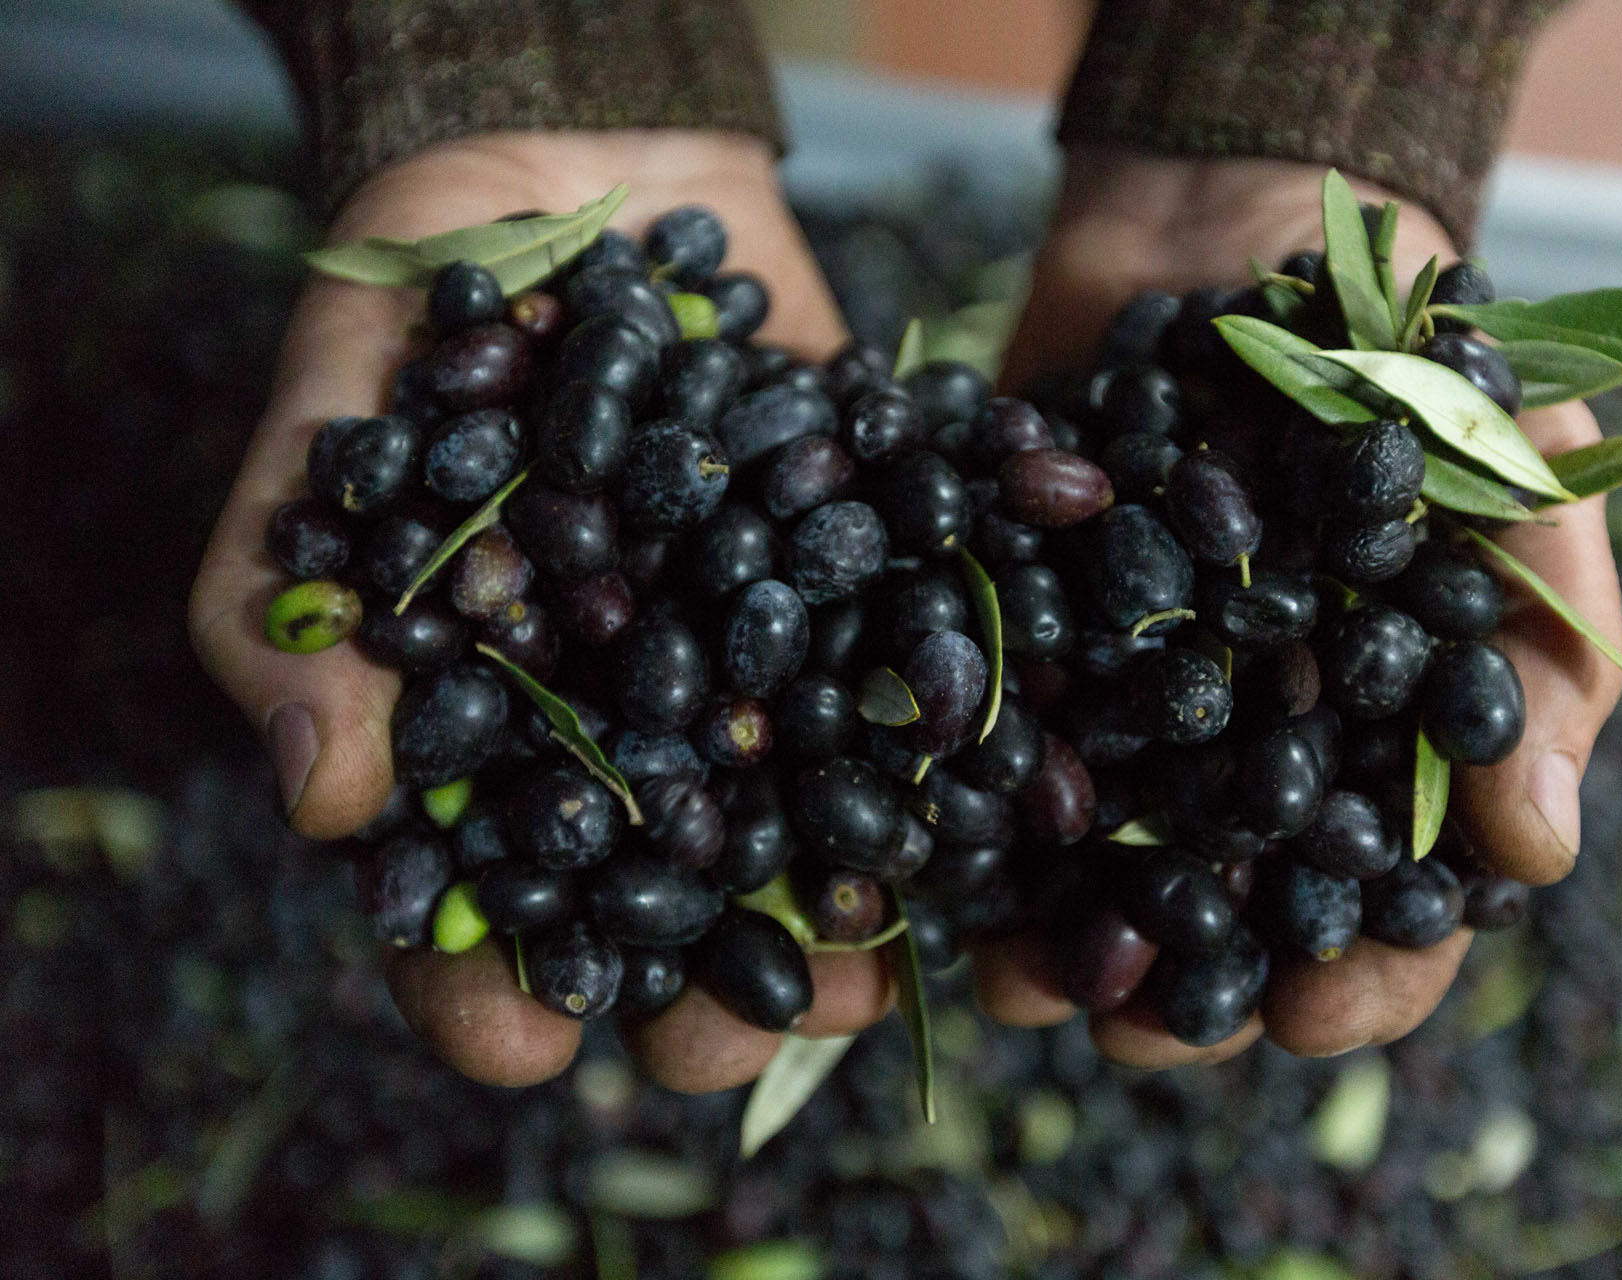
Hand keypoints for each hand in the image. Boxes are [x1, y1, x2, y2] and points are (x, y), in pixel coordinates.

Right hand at [190, 129, 895, 1089]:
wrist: (577, 173)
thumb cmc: (421, 330)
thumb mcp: (330, 459)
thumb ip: (297, 623)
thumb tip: (325, 802)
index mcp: (494, 744)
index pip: (477, 910)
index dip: (486, 992)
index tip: (522, 1048)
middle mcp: (638, 733)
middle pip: (663, 907)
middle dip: (696, 987)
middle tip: (730, 1037)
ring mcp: (758, 669)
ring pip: (803, 826)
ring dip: (840, 904)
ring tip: (878, 959)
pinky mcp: (864, 587)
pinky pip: (909, 676)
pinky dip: (947, 734)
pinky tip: (982, 795)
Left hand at [978, 148, 1621, 1065]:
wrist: (1236, 223)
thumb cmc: (1403, 352)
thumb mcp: (1504, 481)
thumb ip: (1534, 652)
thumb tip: (1539, 859)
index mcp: (1381, 745)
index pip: (1391, 908)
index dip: (1363, 979)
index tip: (1312, 1015)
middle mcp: (1249, 752)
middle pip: (1225, 921)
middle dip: (1184, 996)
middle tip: (1133, 1033)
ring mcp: (1128, 708)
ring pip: (1092, 869)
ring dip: (1054, 941)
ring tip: (1014, 977)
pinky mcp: (1022, 647)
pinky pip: (986, 750)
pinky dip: (957, 809)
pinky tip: (925, 856)